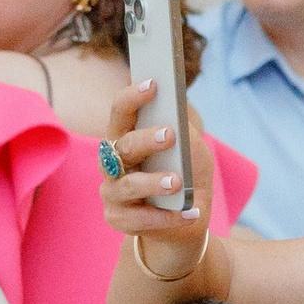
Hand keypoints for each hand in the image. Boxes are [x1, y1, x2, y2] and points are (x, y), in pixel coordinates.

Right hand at [96, 77, 218, 283]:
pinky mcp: (118, 219)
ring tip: (177, 183)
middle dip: (145, 139)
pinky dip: (168, 216)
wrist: (187, 216)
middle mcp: (112, 162)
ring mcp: (112, 192)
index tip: (153, 84)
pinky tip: (190, 213)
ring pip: (128, 185)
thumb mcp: (191, 149)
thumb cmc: (186, 173)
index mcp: (126, 136)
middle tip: (169, 135)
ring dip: (154, 182)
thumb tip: (177, 119)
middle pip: (123, 146)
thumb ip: (183, 132)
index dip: (133, 96)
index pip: (121, 112)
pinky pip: (140, 218)